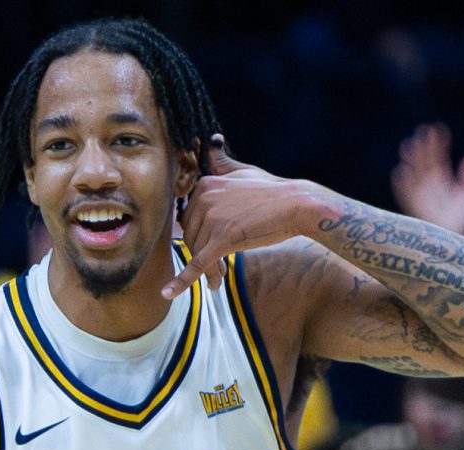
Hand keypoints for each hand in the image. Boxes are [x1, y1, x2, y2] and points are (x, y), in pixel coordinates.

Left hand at [163, 136, 301, 298]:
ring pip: (197, 254)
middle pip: (191, 238)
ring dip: (207, 270)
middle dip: (203, 255)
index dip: (200, 237)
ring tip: (219, 280)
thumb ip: (222, 162)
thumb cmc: (272, 191)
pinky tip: (167, 294)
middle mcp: (203, 199)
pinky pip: (197, 265)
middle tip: (220, 268)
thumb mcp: (242, 170)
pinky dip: (182, 282)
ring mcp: (212, 220)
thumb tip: (212, 140)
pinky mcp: (222, 240)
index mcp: (205, 185)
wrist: (296, 205)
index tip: (215, 247)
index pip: (189, 220)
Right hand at [391, 123, 463, 237]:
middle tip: (422, 130)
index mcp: (440, 182)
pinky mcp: (415, 211)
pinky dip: (402, 186)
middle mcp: (428, 188)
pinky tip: (400, 172)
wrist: (453, 245)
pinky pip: (406, 197)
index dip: (438, 145)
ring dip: (411, 162)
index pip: (438, 158)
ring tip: (408, 146)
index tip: (437, 129)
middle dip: (423, 148)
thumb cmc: (461, 224)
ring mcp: (420, 198)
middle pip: (424, 164)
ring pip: (414, 176)